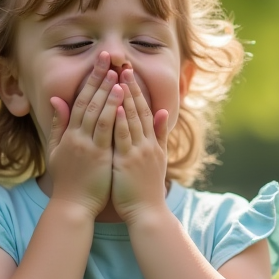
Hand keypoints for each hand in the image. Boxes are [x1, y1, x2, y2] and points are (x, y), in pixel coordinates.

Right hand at [45, 52, 119, 216]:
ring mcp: (88, 146)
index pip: (80, 100)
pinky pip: (107, 131)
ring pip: (98, 113)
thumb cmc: (68, 180)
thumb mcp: (57, 150)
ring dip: (108, 92)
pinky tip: (121, 100)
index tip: (100, 63)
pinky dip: (113, 114)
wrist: (72, 206)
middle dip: (99, 78)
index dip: (90, 80)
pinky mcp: (99, 156)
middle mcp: (77, 136)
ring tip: (116, 74)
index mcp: (69, 134)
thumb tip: (56, 100)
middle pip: (89, 102)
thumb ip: (58, 125)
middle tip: (109, 58)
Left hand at [111, 65, 170, 223]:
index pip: (145, 110)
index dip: (137, 91)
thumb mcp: (157, 158)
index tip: (129, 73)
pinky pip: (123, 137)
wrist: (148, 213)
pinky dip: (120, 121)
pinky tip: (115, 106)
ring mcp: (139, 151)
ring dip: (125, 97)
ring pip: (131, 119)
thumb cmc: (147, 189)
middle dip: (130, 87)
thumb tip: (163, 112)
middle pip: (139, 110)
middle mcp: (147, 143)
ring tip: (118, 77)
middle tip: (123, 66)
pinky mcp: (129, 162)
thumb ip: (159, 134)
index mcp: (152, 142)